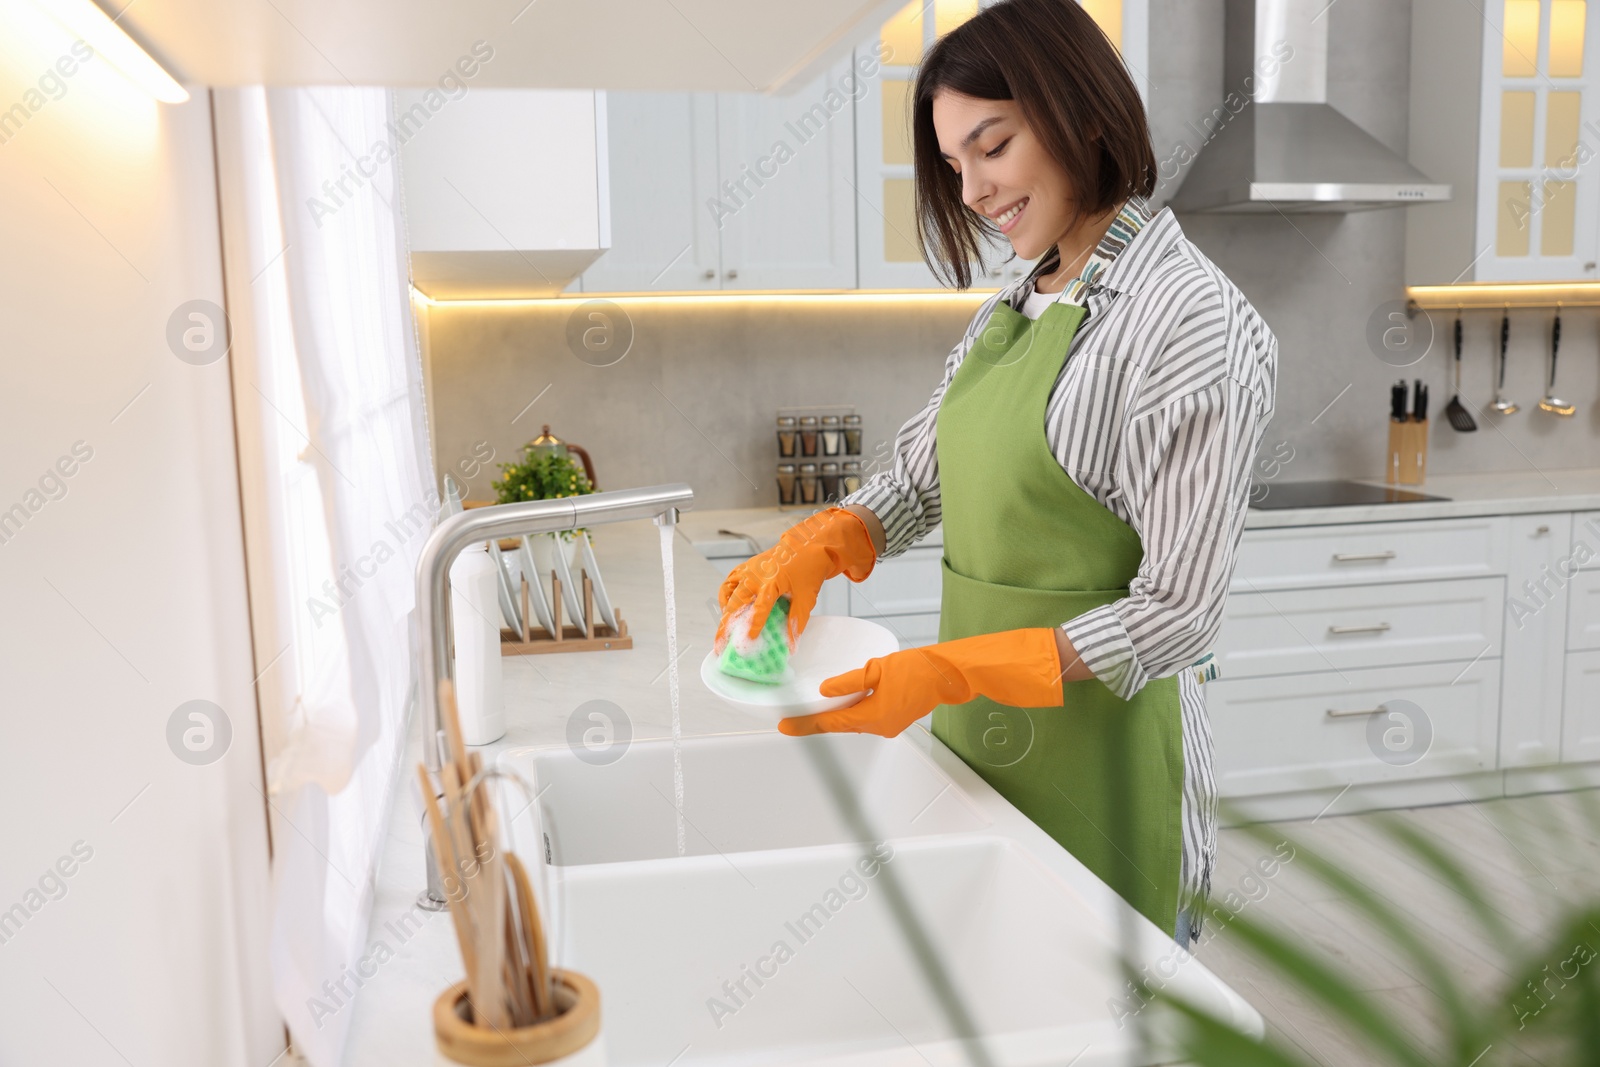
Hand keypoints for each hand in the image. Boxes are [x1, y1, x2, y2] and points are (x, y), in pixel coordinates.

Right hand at [715, 508, 875, 653]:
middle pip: (736, 603)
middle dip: (726, 625)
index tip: (748, 639)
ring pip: (727, 591)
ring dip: (724, 610)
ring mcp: (748, 569)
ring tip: (724, 627)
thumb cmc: (808, 570)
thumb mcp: (807, 598)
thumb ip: (797, 621)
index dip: (754, 624)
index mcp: (773, 582)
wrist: (806, 545)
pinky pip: (729, 582)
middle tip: (720, 644)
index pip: (760, 608)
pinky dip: (725, 595)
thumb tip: (791, 644)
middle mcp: (756, 575)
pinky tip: (729, 608)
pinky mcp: (746, 567)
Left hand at [778, 628, 1064, 737]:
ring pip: (852, 723)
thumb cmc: (920, 669)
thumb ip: (848, 682)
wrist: (949, 674)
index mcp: (872, 717)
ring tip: (814, 709)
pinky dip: (852, 712)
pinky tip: (844, 702)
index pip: (830, 724)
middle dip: (817, 722)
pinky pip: (866, 718)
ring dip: (835, 717)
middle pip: (839, 726)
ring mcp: (888, 725)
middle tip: (794, 717)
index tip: (785, 726)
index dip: (805, 725)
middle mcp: (879, 726)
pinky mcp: (895, 718)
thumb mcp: (877, 669)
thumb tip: (825, 690)